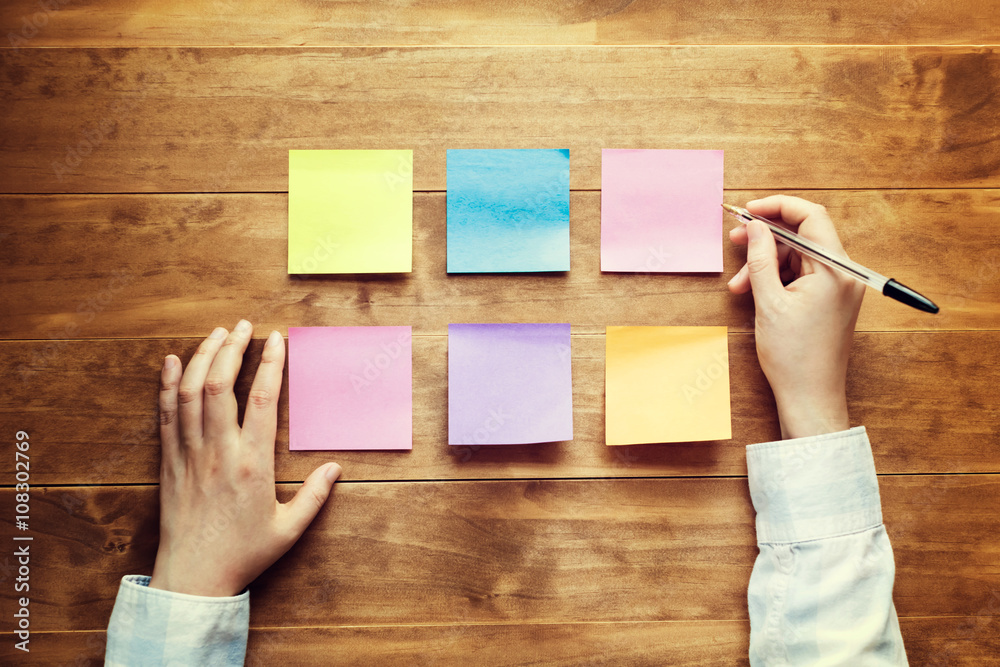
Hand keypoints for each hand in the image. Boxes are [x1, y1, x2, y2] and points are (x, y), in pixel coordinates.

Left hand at [150, 321, 341, 596]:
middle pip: (220, 385)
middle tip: (244, 326)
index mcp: (251, 463)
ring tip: (217, 334)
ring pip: (190, 392)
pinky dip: (167, 383)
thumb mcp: (289, 529)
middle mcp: (218, 451)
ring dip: (201, 357)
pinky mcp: (169, 461)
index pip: (262, 399)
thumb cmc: (243, 554)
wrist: (192, 578)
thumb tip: (336, 468)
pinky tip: (171, 362)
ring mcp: (189, 454)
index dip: (270, 364)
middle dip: (232, 348)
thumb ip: (315, 496)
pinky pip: (165, 414)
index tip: (277, 340)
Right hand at [727, 196, 864, 439]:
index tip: (749, 211)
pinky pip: (801, 275)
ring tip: (738, 283)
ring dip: (766, 262)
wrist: (810, 396)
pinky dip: (776, 277)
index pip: (810, 217)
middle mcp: (843, 273)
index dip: (777, 207)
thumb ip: (761, 258)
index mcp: (835, 269)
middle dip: (766, 237)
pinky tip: (752, 291)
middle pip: (803, 235)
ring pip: (797, 256)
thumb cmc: (793, 355)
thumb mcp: (769, 302)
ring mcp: (838, 287)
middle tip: (736, 240)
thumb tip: (756, 226)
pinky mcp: (829, 299)